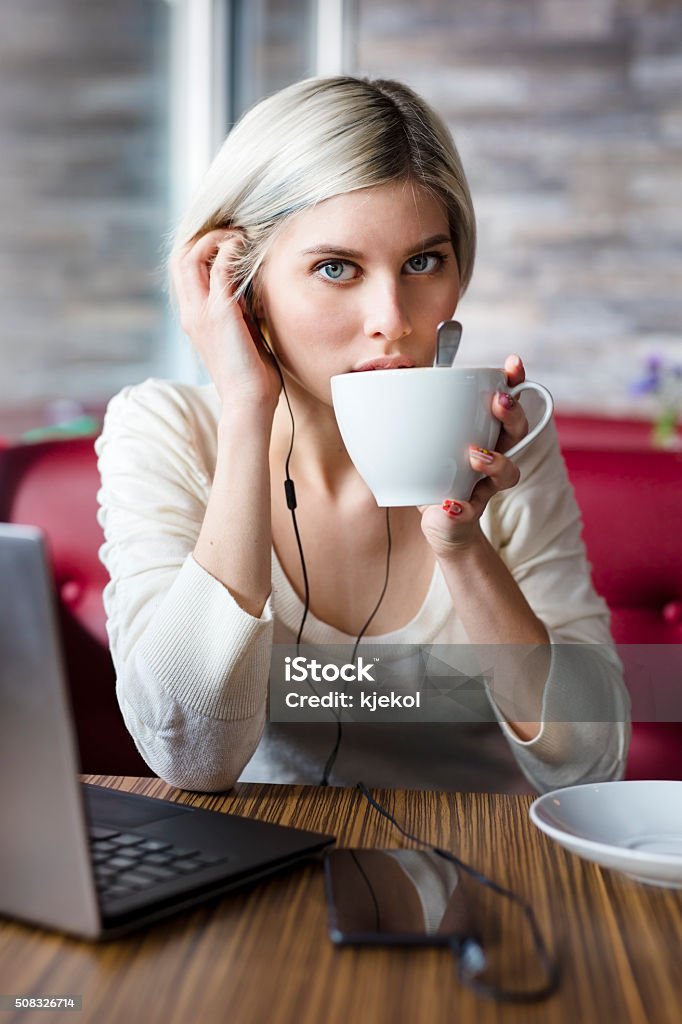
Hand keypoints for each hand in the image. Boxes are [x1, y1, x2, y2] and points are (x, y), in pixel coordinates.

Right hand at [170, 229, 281, 415]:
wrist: (248, 401)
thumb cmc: (251, 374)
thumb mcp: (241, 333)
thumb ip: (239, 309)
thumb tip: (251, 285)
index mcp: (193, 317)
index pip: (183, 270)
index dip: (200, 248)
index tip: (227, 241)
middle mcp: (190, 312)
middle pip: (180, 257)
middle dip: (204, 236)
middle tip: (232, 233)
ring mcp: (201, 312)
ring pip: (191, 256)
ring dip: (215, 239)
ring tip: (237, 236)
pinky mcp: (221, 313)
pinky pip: (219, 268)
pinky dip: (231, 251)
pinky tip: (245, 248)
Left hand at [419, 354, 528, 556]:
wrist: (441, 523)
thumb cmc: (433, 470)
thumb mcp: (423, 436)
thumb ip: (414, 410)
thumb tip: (389, 375)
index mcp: (485, 431)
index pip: (508, 401)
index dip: (515, 381)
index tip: (512, 362)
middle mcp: (495, 456)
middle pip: (518, 432)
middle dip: (512, 414)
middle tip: (498, 402)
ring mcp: (486, 485)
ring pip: (508, 473)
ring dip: (496, 462)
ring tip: (474, 455)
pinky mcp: (470, 513)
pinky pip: (471, 512)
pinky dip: (461, 509)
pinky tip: (448, 504)